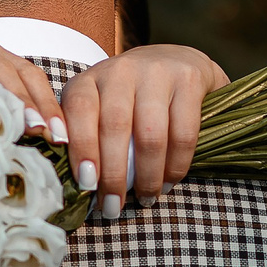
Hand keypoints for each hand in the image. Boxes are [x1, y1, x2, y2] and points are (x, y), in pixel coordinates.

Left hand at [59, 45, 228, 216]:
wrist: (177, 60)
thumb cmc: (131, 98)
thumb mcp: (100, 106)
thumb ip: (86, 135)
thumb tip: (79, 186)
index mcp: (90, 78)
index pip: (78, 110)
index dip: (82, 148)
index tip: (86, 184)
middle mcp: (121, 69)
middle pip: (114, 126)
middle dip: (113, 174)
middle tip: (114, 207)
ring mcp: (156, 72)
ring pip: (150, 134)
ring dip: (147, 175)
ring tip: (147, 199)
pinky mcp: (188, 80)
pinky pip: (183, 133)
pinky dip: (175, 165)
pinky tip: (168, 181)